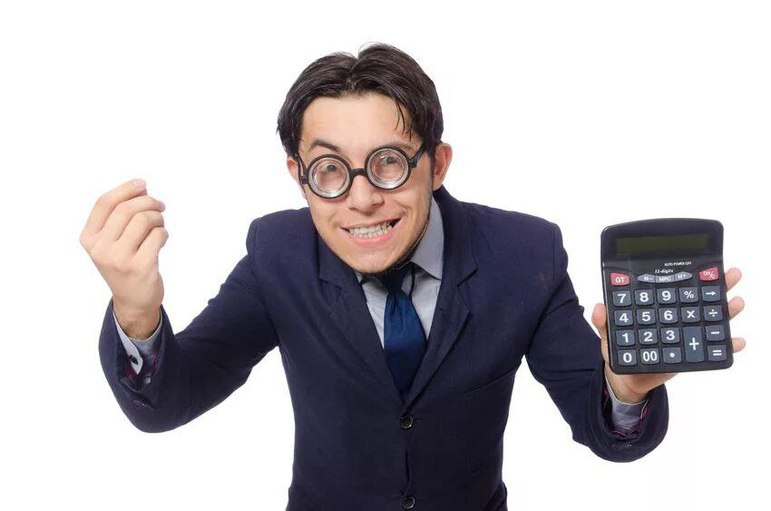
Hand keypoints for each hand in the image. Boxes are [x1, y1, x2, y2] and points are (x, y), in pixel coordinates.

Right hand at [79, 179, 167, 337]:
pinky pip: (158, 236)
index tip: (143, 184)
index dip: (125, 189)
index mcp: (89, 238)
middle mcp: (100, 249)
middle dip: (148, 202)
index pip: (104, 203)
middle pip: (127, 209)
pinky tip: (161, 240)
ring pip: (144, 220)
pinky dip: (164, 233)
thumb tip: (141, 189)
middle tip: (160, 206)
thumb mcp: (110, 242)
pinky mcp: (141, 267)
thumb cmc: (124, 263)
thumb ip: (119, 217)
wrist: (133, 300)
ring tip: (159, 225)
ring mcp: (120, 259)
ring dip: (158, 217)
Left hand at [591, 267, 746, 402]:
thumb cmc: (621, 350)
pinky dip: (726, 346)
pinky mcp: (691, 354)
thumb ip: (604, 320)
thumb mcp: (609, 333)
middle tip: (731, 274)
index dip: (689, 275)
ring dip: (725, 310)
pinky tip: (736, 341)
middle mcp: (677, 317)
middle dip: (718, 285)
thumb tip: (598, 307)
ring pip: (710, 319)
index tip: (703, 262)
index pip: (675, 287)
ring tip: (736, 302)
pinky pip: (712, 350)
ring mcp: (686, 334)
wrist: (629, 378)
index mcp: (659, 307)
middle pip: (699, 298)